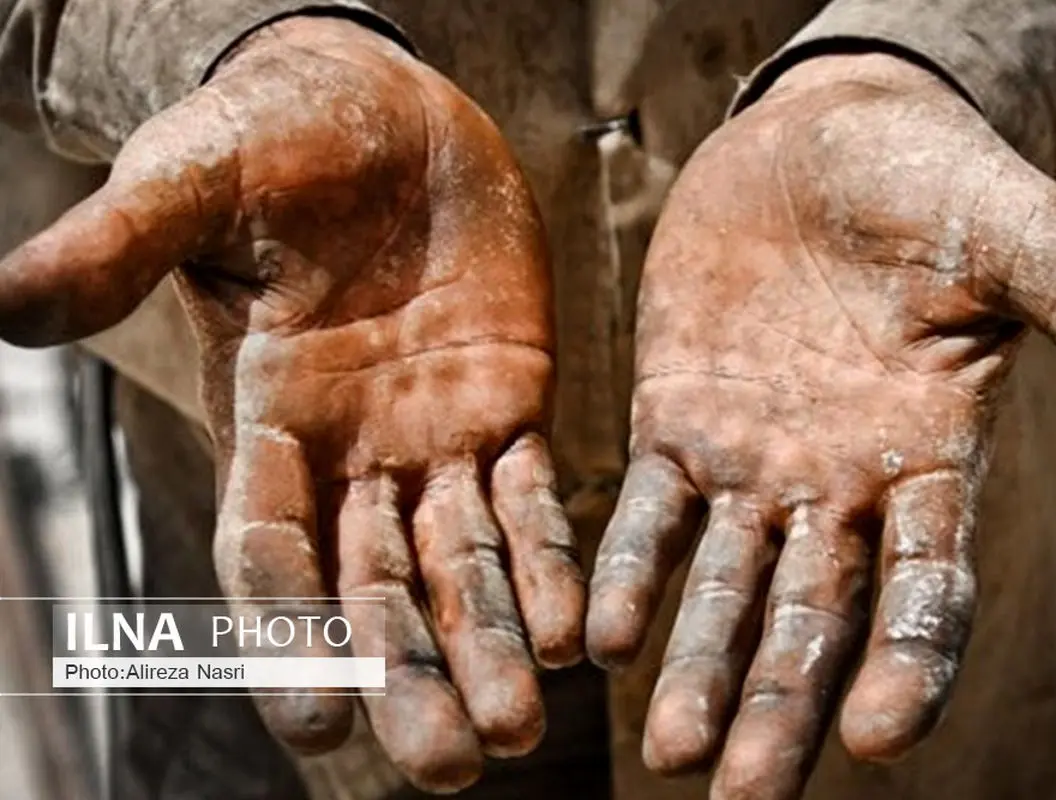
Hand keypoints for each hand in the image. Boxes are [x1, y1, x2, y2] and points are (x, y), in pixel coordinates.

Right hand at [0, 17, 582, 791]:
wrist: (380, 109)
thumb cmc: (269, 140)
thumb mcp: (188, 183)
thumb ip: (117, 248)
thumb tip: (1, 305)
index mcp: (266, 416)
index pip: (269, 548)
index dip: (288, 635)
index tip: (319, 728)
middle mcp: (352, 451)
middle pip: (375, 587)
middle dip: (410, 673)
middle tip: (453, 766)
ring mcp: (435, 436)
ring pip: (462, 563)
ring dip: (492, 644)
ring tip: (524, 727)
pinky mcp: (511, 402)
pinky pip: (534, 496)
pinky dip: (552, 561)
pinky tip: (577, 629)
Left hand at [586, 52, 1055, 798]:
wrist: (824, 137)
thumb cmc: (935, 185)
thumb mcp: (1018, 237)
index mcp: (931, 460)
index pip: (929, 589)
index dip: (910, 663)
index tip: (880, 738)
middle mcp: (838, 486)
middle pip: (815, 618)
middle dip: (781, 703)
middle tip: (742, 793)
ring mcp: (751, 460)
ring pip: (724, 587)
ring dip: (697, 666)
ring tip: (669, 748)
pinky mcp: (675, 419)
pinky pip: (645, 512)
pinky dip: (627, 572)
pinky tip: (598, 638)